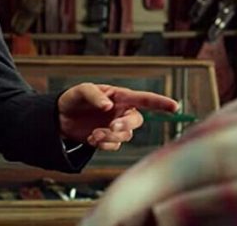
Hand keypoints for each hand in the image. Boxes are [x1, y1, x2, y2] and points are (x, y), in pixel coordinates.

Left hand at [58, 83, 178, 150]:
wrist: (61, 118)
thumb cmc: (74, 99)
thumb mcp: (81, 91)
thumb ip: (95, 96)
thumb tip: (109, 107)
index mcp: (121, 96)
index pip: (144, 99)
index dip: (161, 103)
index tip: (175, 107)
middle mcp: (123, 111)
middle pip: (136, 121)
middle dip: (125, 125)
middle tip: (111, 126)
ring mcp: (117, 126)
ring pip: (125, 136)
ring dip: (109, 136)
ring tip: (92, 134)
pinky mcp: (110, 139)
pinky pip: (115, 145)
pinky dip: (104, 144)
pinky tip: (91, 138)